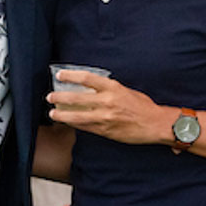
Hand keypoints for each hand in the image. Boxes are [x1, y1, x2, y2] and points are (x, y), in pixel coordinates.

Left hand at [46, 70, 170, 144]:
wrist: (155, 124)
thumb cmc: (143, 107)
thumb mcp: (126, 91)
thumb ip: (109, 90)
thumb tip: (92, 89)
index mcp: (113, 88)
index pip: (86, 78)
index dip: (70, 75)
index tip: (60, 75)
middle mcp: (107, 101)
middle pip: (76, 98)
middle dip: (59, 97)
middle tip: (50, 96)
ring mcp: (105, 117)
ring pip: (76, 116)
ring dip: (62, 115)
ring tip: (53, 113)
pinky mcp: (105, 131)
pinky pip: (85, 127)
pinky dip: (74, 125)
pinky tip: (67, 124)